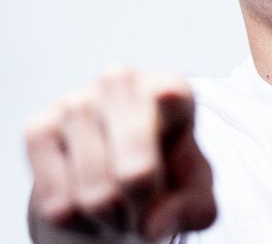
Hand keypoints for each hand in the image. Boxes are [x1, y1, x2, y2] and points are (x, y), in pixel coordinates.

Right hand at [25, 68, 216, 242]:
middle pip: (136, 170)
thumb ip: (192, 209)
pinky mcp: (38, 126)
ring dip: (109, 218)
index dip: (167, 100)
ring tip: (119, 205)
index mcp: (171, 90)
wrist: (119, 180)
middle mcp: (122, 84)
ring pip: (94, 193)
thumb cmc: (167, 176)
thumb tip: (156, 225)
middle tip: (147, 214)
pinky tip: (84, 198)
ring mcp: (76, 100)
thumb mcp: (195, 195)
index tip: (165, 96)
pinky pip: (56, 202)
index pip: (171, 93)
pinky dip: (75, 220)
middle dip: (144, 212)